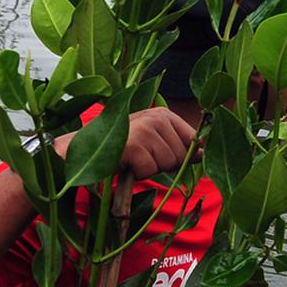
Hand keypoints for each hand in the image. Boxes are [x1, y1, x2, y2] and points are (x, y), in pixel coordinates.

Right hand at [55, 107, 198, 180]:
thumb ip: (177, 145)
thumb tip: (204, 152)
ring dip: (149, 169)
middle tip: (140, 157)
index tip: (158, 153)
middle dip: (163, 164)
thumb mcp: (152, 141)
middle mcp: (156, 116)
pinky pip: (150, 170)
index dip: (180, 155)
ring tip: (131, 158)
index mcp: (163, 113)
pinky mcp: (133, 144)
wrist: (81, 150)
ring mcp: (145, 129)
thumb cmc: (120, 148)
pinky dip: (138, 173)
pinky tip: (124, 163)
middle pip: (182, 156)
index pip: (193, 141)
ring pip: (168, 164)